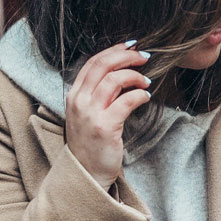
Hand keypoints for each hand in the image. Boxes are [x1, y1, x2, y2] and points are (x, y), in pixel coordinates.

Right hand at [64, 41, 152, 189]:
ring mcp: (90, 114)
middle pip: (102, 65)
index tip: (130, 46)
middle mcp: (79, 101)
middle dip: (126, 56)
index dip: (113, 50)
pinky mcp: (104, 127)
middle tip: (144, 56)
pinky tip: (145, 96)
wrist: (86, 174)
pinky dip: (139, 94)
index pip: (93, 63)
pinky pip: (126, 101)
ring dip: (134, 75)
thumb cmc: (91, 145)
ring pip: (114, 79)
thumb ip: (98, 94)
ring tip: (146, 81)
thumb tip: (121, 74)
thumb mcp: (87, 115)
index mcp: (74, 95)